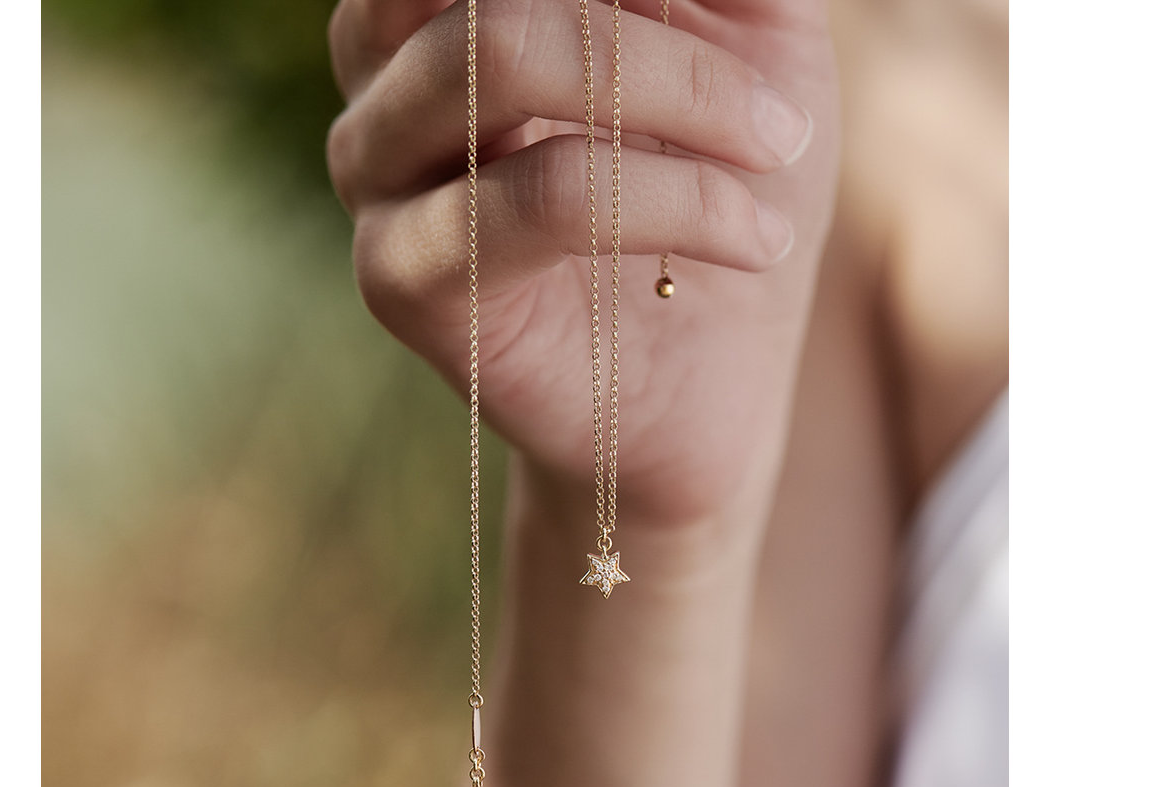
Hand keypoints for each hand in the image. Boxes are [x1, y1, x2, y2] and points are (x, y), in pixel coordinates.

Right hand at [328, 0, 839, 528]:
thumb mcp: (757, 39)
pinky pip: (541, 193)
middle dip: (657, 27)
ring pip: (497, 50)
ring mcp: (376, 166)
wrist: (711, 381)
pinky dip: (677, 203)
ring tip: (778, 151)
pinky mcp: (398, 276)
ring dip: (680, 95)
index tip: (717, 11)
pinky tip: (754, 237)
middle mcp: (387, 61)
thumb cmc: (725, 188)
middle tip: (778, 102)